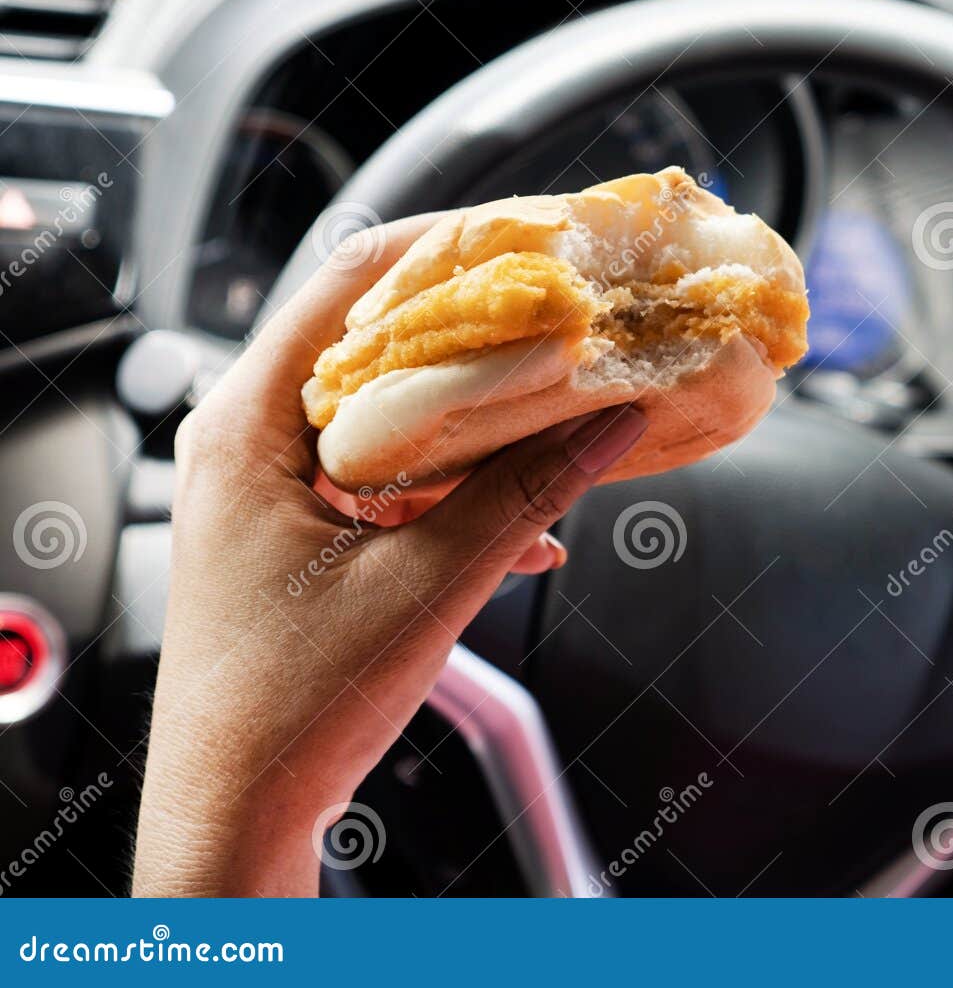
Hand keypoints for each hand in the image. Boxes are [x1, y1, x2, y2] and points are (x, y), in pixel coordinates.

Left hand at [132, 215, 647, 896]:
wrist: (241, 814)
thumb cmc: (289, 711)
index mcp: (247, 426)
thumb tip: (611, 418)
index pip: (349, 282)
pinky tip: (531, 518)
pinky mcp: (308, 527)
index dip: (448, 245)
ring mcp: (278, 484)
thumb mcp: (428, 587)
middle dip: (482, 329)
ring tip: (564, 405)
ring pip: (394, 407)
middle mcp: (252, 438)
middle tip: (567, 315)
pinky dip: (464, 482)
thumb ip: (525, 491)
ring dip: (481, 413)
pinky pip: (396, 473)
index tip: (534, 238)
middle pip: (377, 338)